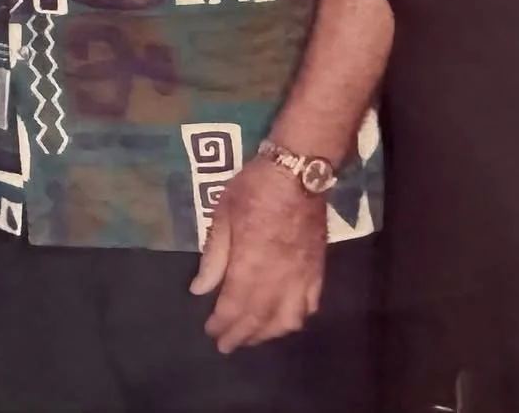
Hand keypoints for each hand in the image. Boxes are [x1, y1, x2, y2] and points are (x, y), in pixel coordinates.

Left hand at [189, 161, 324, 351]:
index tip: (211, 332)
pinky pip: (311, 306)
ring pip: (287, 320)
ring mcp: (301, 277)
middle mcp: (278, 279)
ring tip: (253, 337)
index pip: (234, 307)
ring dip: (268, 334)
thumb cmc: (254, 189)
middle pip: (258, 319)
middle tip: (226, 346)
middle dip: (241, 335)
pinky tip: (286, 321)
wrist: (298, 173)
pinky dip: (297, 319)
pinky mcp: (318, 270)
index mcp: (250, 266)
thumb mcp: (223, 215)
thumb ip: (214, 257)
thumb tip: (200, 290)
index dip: (221, 324)